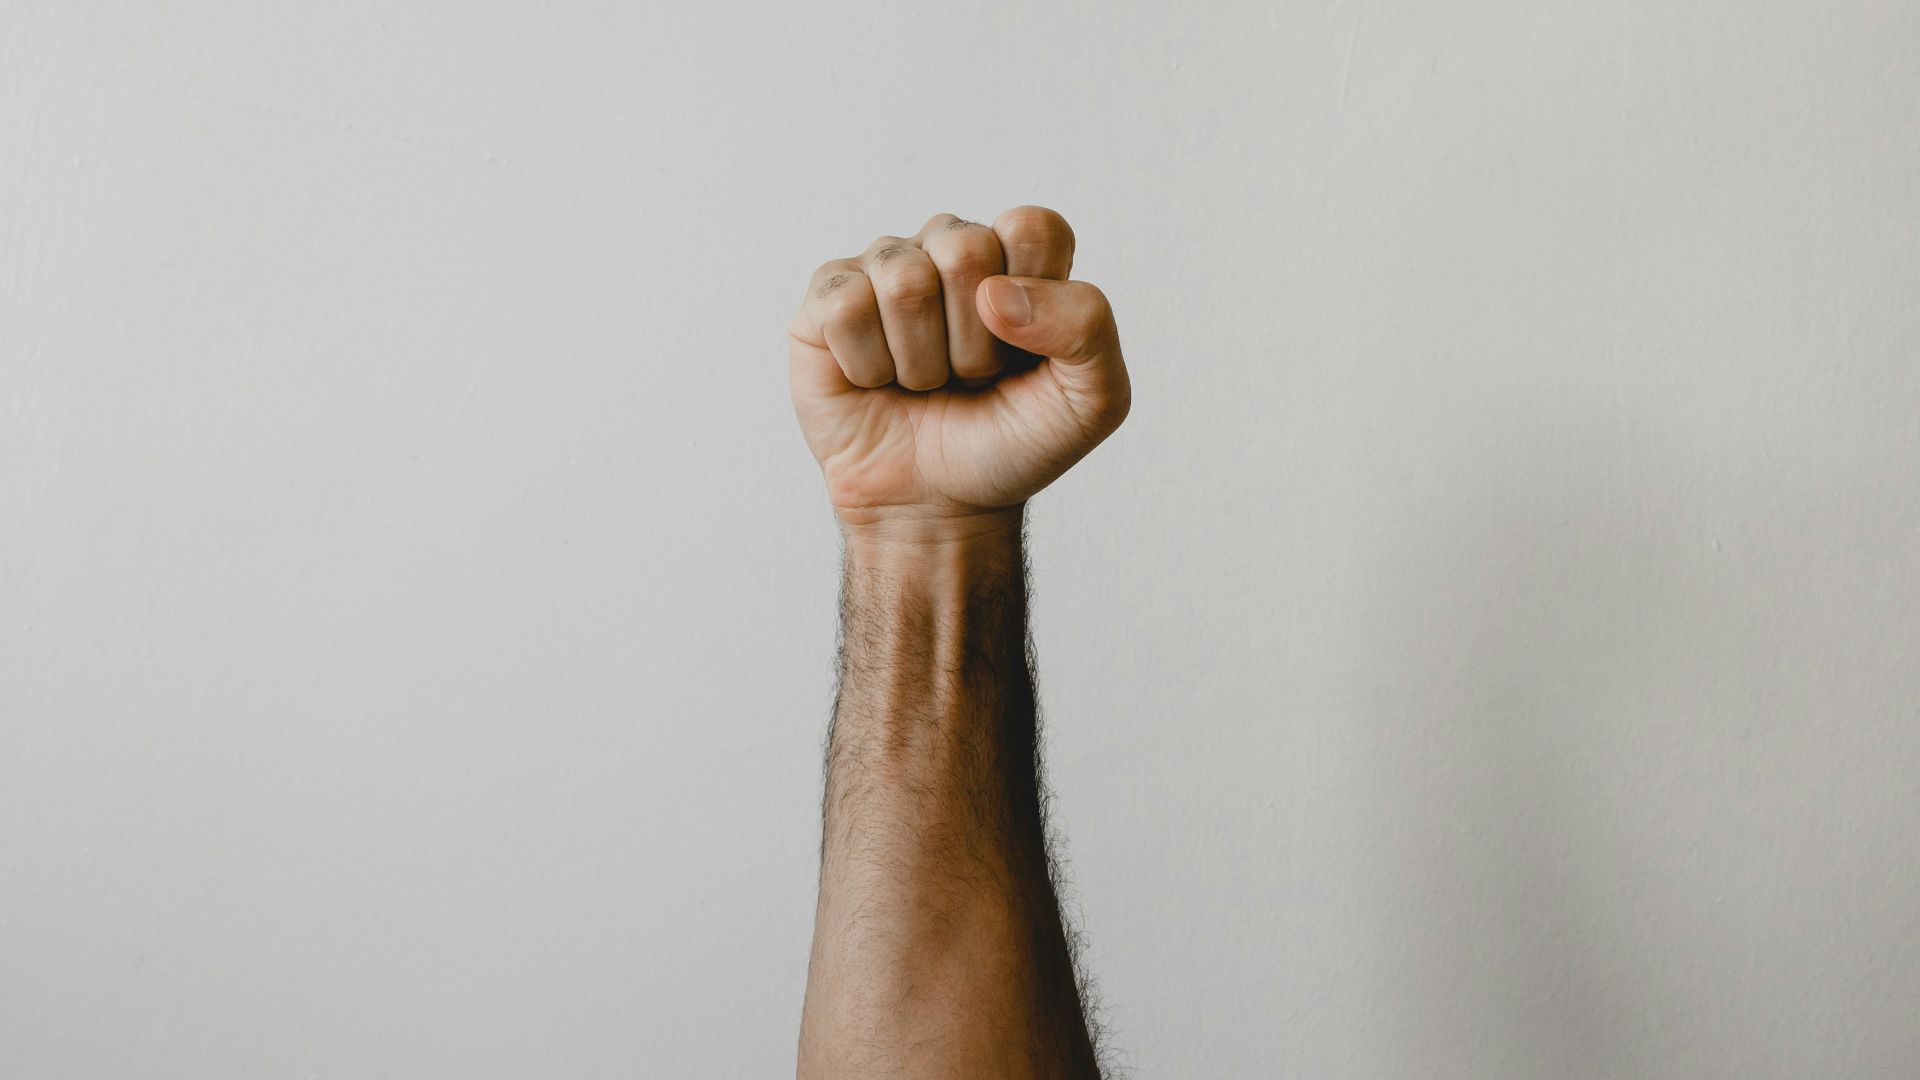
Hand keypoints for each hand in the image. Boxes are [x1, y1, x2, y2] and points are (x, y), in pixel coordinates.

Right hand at [787, 207, 1129, 537]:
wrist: (938, 506)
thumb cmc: (1010, 445)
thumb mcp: (1091, 401)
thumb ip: (1088, 327)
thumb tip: (995, 292)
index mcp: (1019, 258)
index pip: (1032, 227)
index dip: (1032, 298)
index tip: (1024, 353)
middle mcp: (949, 248)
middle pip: (966, 250)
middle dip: (974, 342)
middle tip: (970, 377)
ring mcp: (885, 268)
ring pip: (903, 282)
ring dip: (921, 361)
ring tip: (924, 384)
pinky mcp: (828, 299)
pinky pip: (845, 307)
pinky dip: (867, 366)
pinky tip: (875, 382)